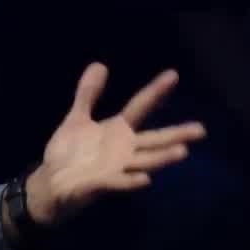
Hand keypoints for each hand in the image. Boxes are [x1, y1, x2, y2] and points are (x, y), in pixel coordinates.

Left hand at [24, 63, 207, 225]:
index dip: (155, 90)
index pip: (140, 106)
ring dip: (162, 158)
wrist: (49, 183)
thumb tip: (100, 64)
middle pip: (154, 140)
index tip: (173, 74)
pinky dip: (131, 180)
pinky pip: (118, 182)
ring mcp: (115, 168)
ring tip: (182, 151)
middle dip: (176, 134)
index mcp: (118, 131)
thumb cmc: (68, 153)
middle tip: (201, 129)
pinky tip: (145, 179)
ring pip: (144, 162)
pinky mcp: (101, 184)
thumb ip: (88, 95)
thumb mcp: (76, 119)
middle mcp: (123, 149)